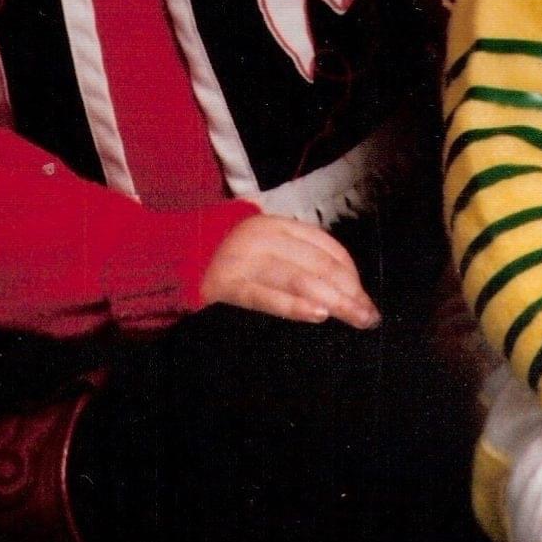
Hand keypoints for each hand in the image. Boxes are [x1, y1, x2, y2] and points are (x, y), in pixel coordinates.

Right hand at [200, 213, 380, 329]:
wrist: (172, 256)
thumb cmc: (227, 257)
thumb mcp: (264, 246)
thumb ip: (296, 257)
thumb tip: (341, 286)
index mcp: (277, 224)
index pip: (326, 246)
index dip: (350, 272)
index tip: (363, 296)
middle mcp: (264, 236)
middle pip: (318, 263)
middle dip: (349, 291)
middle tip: (369, 316)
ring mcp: (244, 258)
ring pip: (298, 278)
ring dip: (332, 299)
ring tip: (354, 317)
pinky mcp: (227, 284)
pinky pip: (266, 296)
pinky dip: (294, 305)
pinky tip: (317, 314)